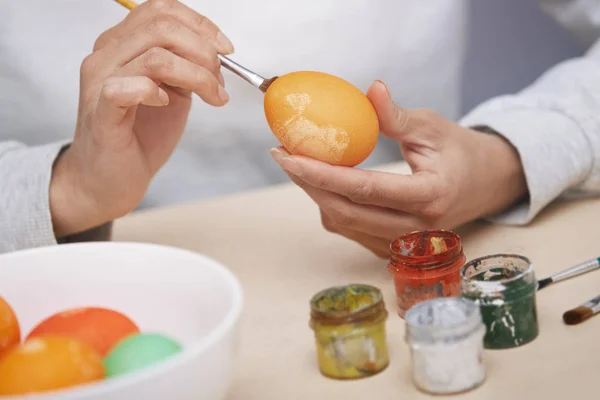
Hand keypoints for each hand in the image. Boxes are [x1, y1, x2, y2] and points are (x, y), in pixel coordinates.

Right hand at [50, 0, 233, 236]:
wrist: (109, 180)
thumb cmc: (139, 137)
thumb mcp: (171, 93)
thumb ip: (186, 69)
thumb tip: (218, 56)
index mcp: (122, 44)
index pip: (160, 10)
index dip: (200, 24)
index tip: (226, 50)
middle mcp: (106, 56)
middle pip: (162, 27)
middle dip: (204, 52)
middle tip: (220, 82)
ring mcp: (100, 83)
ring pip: (155, 56)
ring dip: (196, 76)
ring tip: (212, 98)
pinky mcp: (101, 114)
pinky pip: (125, 88)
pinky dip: (155, 92)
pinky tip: (167, 104)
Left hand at [271, 81, 526, 257]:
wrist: (486, 184)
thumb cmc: (460, 152)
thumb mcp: (434, 126)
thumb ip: (398, 116)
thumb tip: (370, 90)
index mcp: (429, 196)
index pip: (364, 189)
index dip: (321, 173)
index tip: (289, 156)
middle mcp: (416, 228)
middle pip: (346, 212)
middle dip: (307, 184)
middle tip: (282, 156)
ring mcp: (406, 243)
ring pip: (345, 225)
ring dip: (317, 195)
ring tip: (301, 165)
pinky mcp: (395, 248)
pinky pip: (352, 232)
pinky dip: (333, 207)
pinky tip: (325, 184)